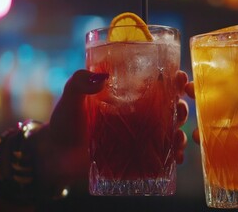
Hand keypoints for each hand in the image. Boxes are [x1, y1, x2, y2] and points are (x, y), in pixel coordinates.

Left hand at [36, 70, 187, 193]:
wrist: (55, 155)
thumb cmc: (64, 122)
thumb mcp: (71, 97)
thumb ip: (80, 83)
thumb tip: (100, 77)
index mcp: (128, 96)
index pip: (157, 84)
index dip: (173, 80)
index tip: (180, 77)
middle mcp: (138, 115)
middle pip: (170, 108)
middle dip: (182, 108)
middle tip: (180, 109)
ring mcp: (139, 137)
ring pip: (170, 133)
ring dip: (180, 134)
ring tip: (178, 137)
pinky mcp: (136, 158)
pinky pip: (160, 157)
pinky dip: (173, 157)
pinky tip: (176, 159)